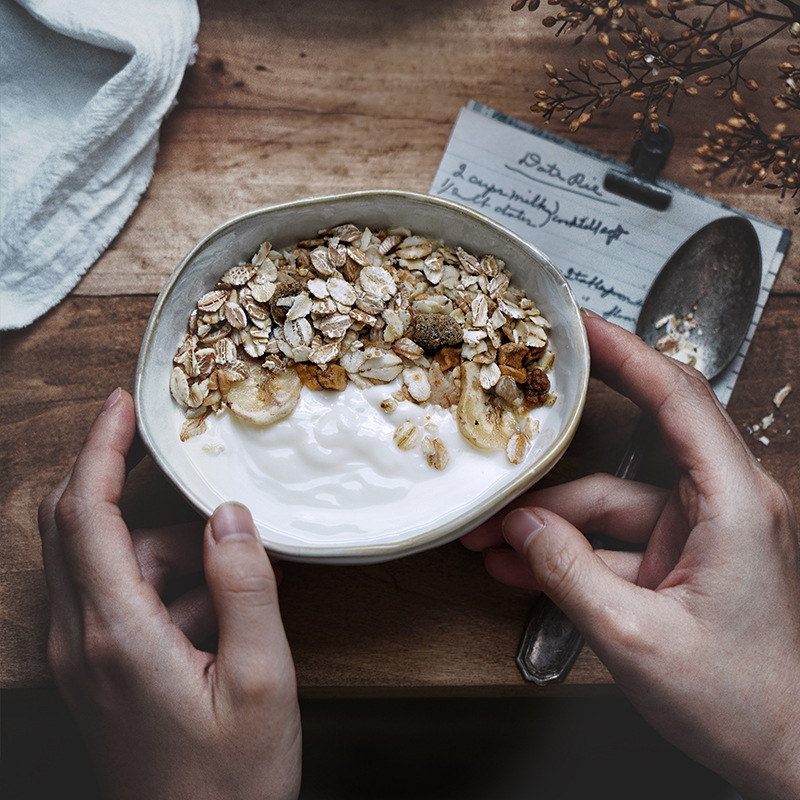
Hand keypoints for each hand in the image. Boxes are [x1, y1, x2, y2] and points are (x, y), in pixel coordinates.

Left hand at [38, 389, 300, 799]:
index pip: (85, 515)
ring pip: (104, 561)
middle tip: (186, 472)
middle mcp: (80, 639)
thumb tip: (228, 513)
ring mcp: (80, 658)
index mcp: (115, 635)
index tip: (123, 405)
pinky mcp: (94, 670)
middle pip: (73, 524)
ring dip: (163, 550)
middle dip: (122, 481)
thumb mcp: (263, 680)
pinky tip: (211, 624)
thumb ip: (246, 588)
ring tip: (227, 594)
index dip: (101, 449)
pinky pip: (115, 595)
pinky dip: (160, 584)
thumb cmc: (230, 781)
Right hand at [462, 310, 799, 799]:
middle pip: (630, 446)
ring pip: (608, 502)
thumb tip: (520, 528)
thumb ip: (569, 575)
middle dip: (557, 455)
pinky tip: (519, 564)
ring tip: (492, 538)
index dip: (625, 353)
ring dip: (549, 521)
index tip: (578, 325)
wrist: (785, 756)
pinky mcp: (678, 557)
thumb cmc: (743, 703)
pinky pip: (610, 539)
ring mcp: (697, 532)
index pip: (678, 398)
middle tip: (510, 431)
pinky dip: (566, 551)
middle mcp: (721, 504)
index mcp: (736, 504)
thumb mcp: (637, 639)